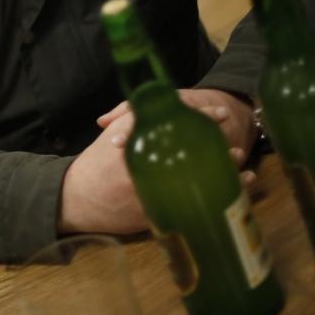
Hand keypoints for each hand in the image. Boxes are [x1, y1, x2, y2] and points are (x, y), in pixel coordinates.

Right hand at [59, 89, 258, 234]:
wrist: (75, 198)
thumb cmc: (96, 164)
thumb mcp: (113, 135)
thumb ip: (134, 117)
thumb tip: (163, 101)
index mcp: (132, 141)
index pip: (172, 122)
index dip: (200, 116)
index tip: (221, 111)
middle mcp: (142, 165)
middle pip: (187, 151)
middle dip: (215, 146)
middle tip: (235, 143)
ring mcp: (148, 191)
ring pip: (192, 180)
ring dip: (219, 173)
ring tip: (239, 166)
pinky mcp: (154, 214)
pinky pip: (191, 207)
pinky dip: (214, 199)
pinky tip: (231, 195)